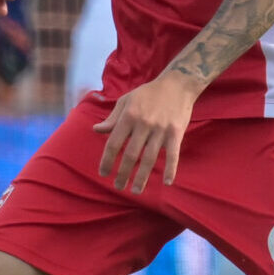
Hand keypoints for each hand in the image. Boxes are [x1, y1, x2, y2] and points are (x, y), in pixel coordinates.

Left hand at [93, 71, 198, 193]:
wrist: (177, 84)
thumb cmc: (148, 93)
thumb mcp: (126, 101)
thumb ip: (112, 118)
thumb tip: (96, 130)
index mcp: (128, 116)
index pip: (114, 143)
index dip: (107, 160)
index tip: (103, 173)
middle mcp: (143, 124)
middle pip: (131, 155)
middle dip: (123, 173)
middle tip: (118, 187)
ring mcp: (161, 129)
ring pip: (149, 158)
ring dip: (142, 177)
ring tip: (136, 191)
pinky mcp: (176, 132)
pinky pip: (173, 154)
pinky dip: (170, 169)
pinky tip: (167, 183)